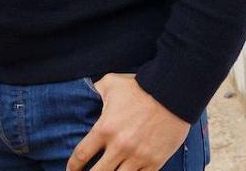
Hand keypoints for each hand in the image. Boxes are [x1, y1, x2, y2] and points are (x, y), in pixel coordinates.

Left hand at [66, 74, 189, 170]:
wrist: (172, 94)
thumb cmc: (140, 87)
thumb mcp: (112, 83)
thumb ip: (96, 89)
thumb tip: (88, 91)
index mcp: (105, 128)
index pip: (81, 155)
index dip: (73, 166)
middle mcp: (119, 146)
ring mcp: (138, 156)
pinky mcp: (155, 162)